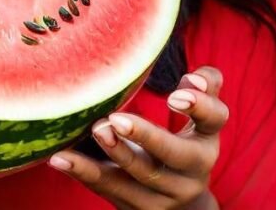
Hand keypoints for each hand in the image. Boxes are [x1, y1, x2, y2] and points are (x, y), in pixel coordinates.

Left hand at [49, 67, 227, 209]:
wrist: (179, 205)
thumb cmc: (183, 145)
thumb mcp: (200, 120)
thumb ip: (203, 88)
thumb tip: (193, 78)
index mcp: (206, 141)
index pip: (214, 120)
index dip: (200, 106)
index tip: (174, 95)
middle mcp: (190, 172)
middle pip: (174, 154)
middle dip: (146, 137)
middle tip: (117, 118)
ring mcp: (162, 194)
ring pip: (138, 175)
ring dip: (115, 153)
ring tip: (96, 129)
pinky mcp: (134, 206)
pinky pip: (107, 188)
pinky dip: (83, 172)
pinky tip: (60, 158)